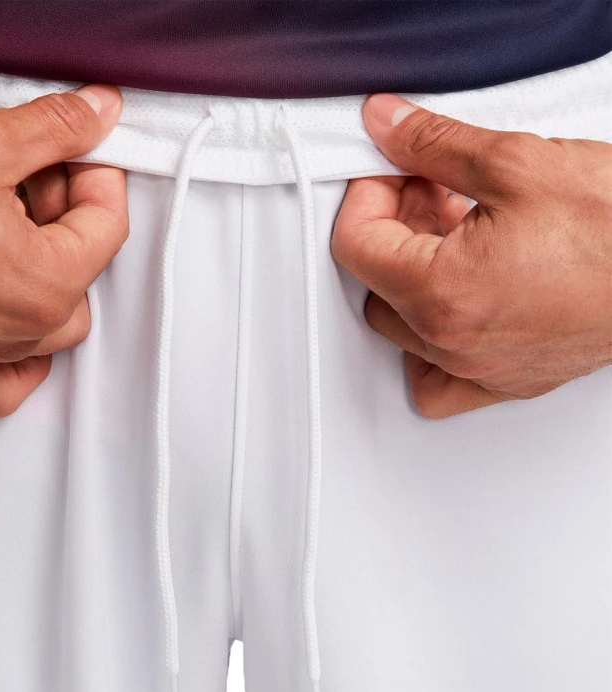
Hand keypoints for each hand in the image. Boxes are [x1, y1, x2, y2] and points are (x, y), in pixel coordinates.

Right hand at [0, 85, 127, 416]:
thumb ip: (54, 128)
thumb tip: (96, 114)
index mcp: (43, 282)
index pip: (109, 227)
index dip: (100, 176)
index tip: (85, 153)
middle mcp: (20, 328)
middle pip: (85, 272)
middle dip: (70, 217)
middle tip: (37, 176)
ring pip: (57, 323)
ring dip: (53, 274)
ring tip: (16, 225)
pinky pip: (8, 381)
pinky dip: (22, 357)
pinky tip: (12, 315)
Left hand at [332, 94, 611, 417]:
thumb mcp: (518, 164)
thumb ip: (433, 145)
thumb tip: (386, 128)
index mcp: (441, 291)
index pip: (354, 244)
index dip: (366, 197)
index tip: (389, 176)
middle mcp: (451, 342)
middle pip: (374, 282)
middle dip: (391, 229)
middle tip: (426, 195)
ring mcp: (477, 367)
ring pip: (399, 326)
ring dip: (408, 277)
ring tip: (450, 238)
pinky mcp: (502, 380)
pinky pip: (435, 382)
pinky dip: (426, 347)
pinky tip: (447, 309)